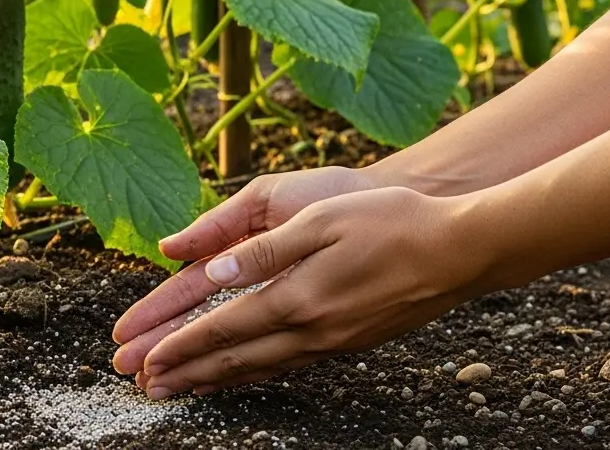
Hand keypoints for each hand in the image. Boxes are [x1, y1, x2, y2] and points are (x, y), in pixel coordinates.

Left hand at [123, 187, 491, 398]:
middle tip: (147, 387)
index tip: (147, 359)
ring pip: (261, 367)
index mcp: (298, 297)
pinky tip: (243, 373)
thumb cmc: (391, 221)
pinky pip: (288, 364)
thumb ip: (262, 249)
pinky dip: (254, 372)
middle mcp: (312, 329)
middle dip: (187, 373)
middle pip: (235, 358)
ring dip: (216, 379)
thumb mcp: (320, 219)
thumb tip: (210, 269)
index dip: (181, 345)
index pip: (224, 328)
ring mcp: (334, 340)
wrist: (462, 250)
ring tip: (181, 389)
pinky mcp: (350, 340)